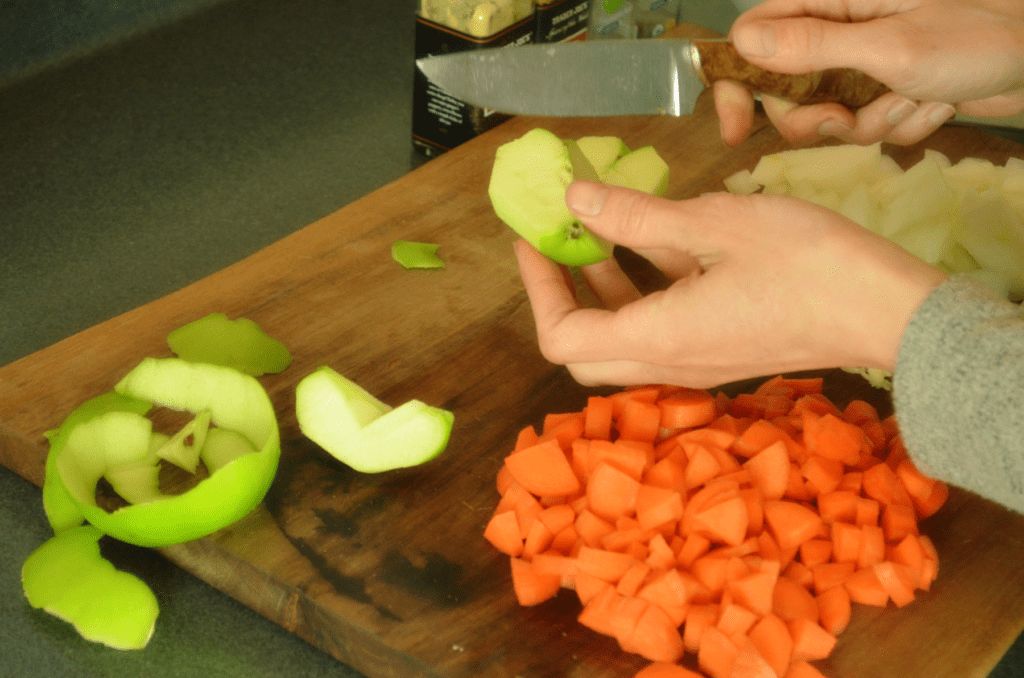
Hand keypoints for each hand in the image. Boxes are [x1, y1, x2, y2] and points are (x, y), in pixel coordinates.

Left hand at [514, 181, 946, 387]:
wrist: (890, 311)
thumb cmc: (808, 263)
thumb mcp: (714, 223)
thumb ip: (638, 217)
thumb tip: (577, 199)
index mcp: (658, 338)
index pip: (562, 338)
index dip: (538, 289)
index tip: (534, 241)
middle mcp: (670, 362)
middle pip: (585, 350)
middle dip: (562, 295)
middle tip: (556, 245)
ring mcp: (699, 361)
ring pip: (626, 338)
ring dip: (604, 290)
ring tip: (597, 232)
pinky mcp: (724, 349)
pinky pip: (665, 328)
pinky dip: (648, 290)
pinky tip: (660, 241)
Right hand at [715, 0, 1023, 146]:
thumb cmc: (978, 35)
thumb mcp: (889, 46)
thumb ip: (814, 47)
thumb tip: (745, 44)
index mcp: (832, 2)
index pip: (753, 40)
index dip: (737, 86)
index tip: (736, 130)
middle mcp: (841, 31)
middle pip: (787, 93)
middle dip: (818, 119)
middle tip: (849, 119)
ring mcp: (865, 64)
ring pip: (830, 117)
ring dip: (871, 124)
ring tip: (914, 100)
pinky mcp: (889, 90)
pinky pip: (870, 127)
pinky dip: (901, 126)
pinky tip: (933, 104)